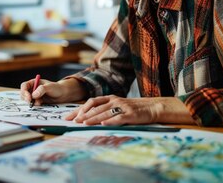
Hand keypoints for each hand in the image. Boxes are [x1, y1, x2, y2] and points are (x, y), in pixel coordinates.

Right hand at [19, 78, 85, 105]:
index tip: (28, 97)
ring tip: (39, 103)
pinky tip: (41, 104)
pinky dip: (35, 105)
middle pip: (23, 93)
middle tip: (31, 102)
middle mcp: (33, 88)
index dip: (24, 91)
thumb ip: (41, 89)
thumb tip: (33, 95)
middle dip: (26, 98)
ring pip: (27, 99)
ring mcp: (35, 95)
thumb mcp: (49, 87)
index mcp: (34, 82)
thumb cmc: (57, 88)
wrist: (63, 95)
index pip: (24, 86)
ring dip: (31, 102)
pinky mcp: (38, 101)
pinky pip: (33, 104)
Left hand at [64, 95, 194, 125]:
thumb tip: (89, 118)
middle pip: (95, 108)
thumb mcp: (119, 106)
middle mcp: (115, 101)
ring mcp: (123, 107)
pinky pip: (119, 118)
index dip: (79, 109)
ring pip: (104, 113)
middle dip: (83, 115)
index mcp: (110, 98)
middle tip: (73, 122)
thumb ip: (106, 110)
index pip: (91, 102)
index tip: (69, 117)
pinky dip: (110, 121)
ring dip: (93, 119)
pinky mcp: (131, 114)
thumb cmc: (134, 109)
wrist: (154, 107)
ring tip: (83, 124)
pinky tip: (102, 125)